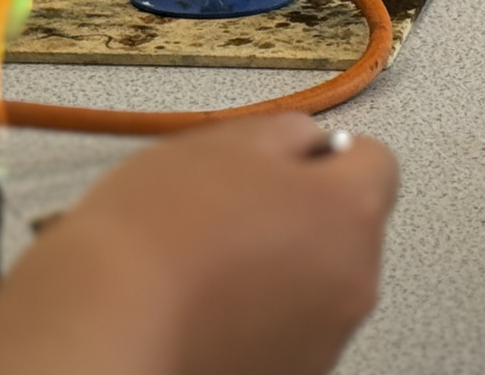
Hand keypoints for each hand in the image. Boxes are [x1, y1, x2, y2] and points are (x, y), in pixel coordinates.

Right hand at [0, 115, 398, 374]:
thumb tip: (303, 141)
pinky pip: (283, 328)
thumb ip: (285, 133)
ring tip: (203, 257)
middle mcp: (352, 283)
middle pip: (345, 229)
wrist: (109, 324)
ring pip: (313, 282)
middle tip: (232, 202)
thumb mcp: (223, 141)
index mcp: (347, 212)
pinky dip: (253, 314)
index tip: (291, 154)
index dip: (326, 152)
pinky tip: (200, 302)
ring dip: (276, 266)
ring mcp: (322, 339)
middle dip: (300, 212)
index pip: (375, 161)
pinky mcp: (287, 373)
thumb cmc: (156, 235)